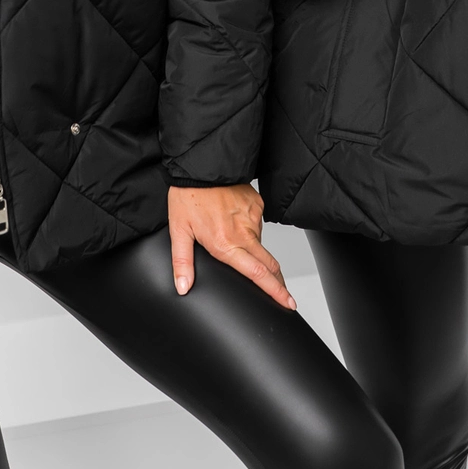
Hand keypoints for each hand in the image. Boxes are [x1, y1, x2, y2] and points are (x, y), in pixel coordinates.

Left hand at [168, 183, 295, 309]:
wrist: (202, 165)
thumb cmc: (188, 197)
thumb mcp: (179, 231)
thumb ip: (182, 262)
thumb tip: (183, 287)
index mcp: (226, 244)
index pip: (257, 274)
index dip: (275, 291)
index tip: (288, 303)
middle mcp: (244, 233)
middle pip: (269, 264)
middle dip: (278, 282)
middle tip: (284, 296)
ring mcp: (253, 217)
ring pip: (259, 242)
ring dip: (253, 249)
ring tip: (232, 238)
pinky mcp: (258, 204)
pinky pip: (257, 223)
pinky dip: (249, 228)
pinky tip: (235, 220)